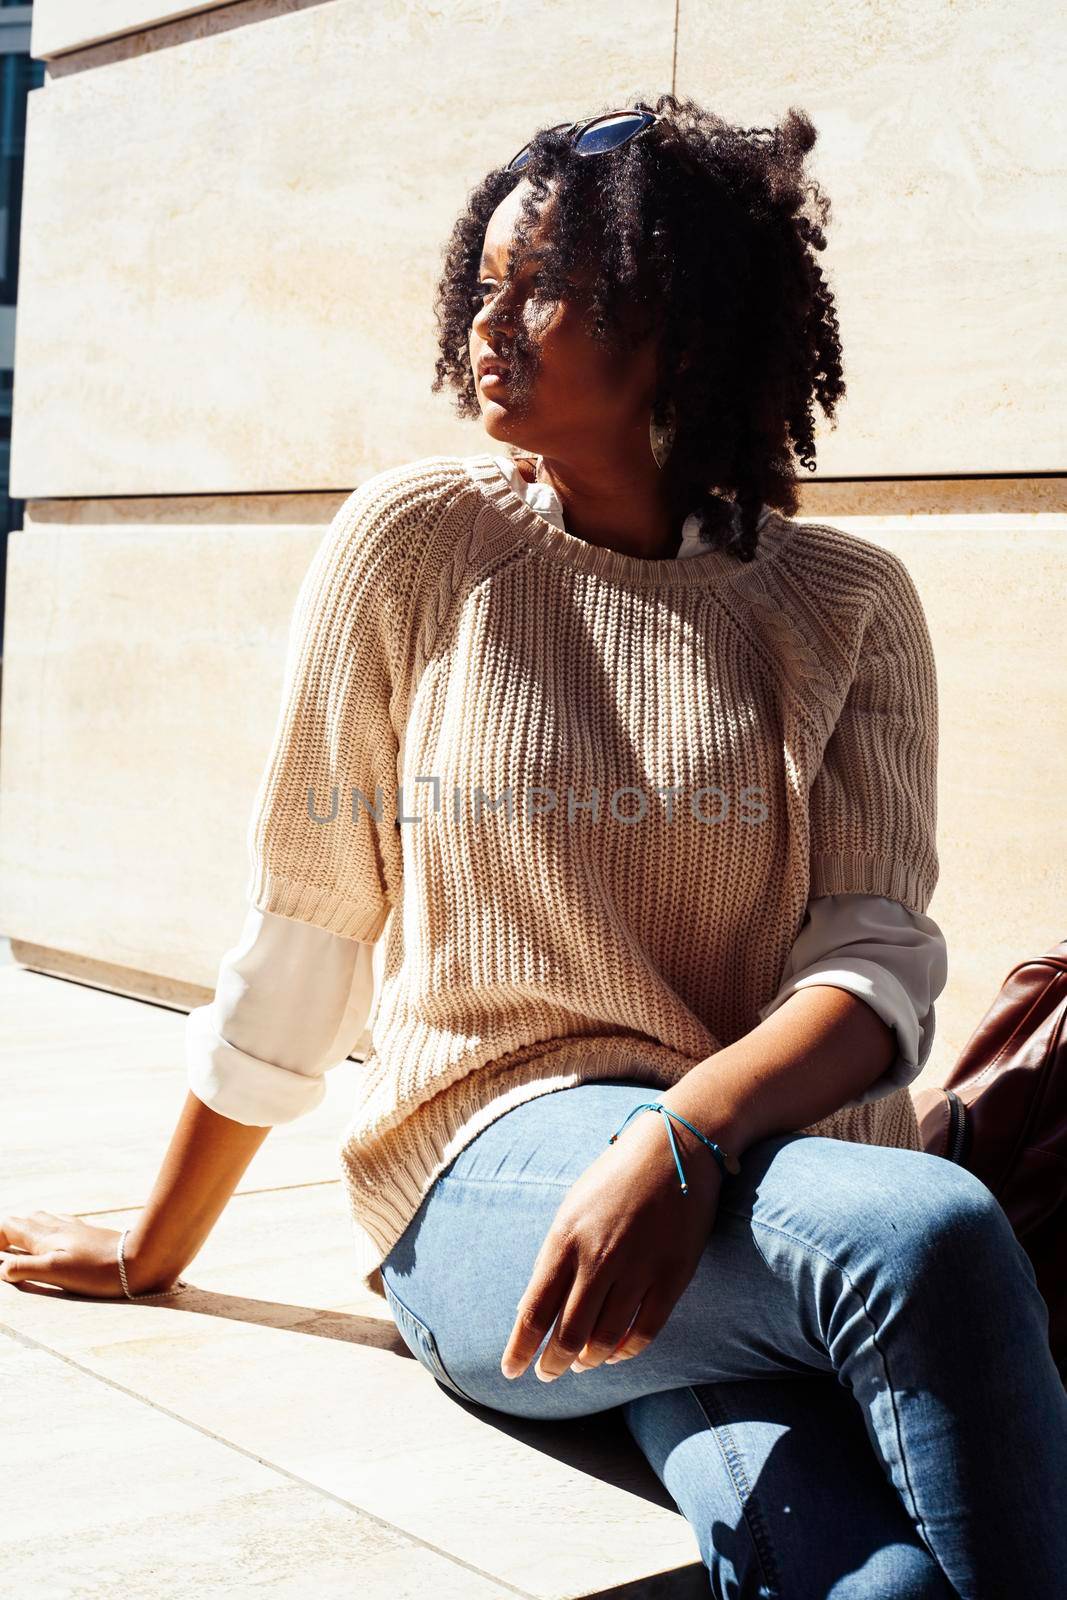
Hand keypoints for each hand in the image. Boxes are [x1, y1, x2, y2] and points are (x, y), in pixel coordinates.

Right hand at [0, 1211, 173, 1298]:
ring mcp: (74, 1228)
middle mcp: (57, 1227)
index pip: (8, 1226)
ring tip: (20, 1245)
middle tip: (3, 1252)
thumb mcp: (56, 1271)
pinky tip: (55, 1237)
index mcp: (44, 1237)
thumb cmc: (97, 1269)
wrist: (139, 1258)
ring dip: (26, 1229)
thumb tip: (1, 1268)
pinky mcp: (88, 1233)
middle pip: (22, 1220)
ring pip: (42, 1219)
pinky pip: (60, 1223)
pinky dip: (47, 1228)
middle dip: (6, 1233)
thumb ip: (25, 1268)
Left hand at [500, 1105, 723, 1382]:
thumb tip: (534, 1310)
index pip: (534, 1311)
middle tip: (548, 1373)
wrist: (676, 1148)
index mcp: (566, 1238)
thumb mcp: (572, 1209)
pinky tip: (617, 1353)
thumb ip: (556, 1258)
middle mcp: (599, 1258)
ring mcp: (638, 1268)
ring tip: (582, 1364)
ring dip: (589, 1361)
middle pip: (569, 1335)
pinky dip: (627, 1351)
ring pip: (606, 1340)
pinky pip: (645, 1331)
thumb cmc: (616, 1177)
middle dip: (553, 1364)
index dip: (521, 1349)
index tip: (511, 1371)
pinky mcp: (672, 1275)